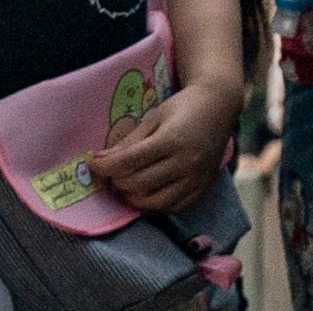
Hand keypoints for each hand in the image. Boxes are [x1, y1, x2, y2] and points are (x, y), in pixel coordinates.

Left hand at [93, 65, 241, 212]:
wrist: (220, 105)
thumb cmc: (184, 106)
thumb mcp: (155, 117)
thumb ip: (129, 142)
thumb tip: (100, 160)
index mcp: (171, 139)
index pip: (129, 161)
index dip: (105, 166)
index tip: (92, 164)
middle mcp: (185, 161)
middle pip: (139, 184)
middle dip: (118, 182)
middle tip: (112, 174)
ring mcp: (196, 177)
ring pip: (155, 202)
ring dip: (134, 198)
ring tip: (127, 187)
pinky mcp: (203, 187)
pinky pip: (173, 207)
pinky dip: (155, 205)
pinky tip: (147, 194)